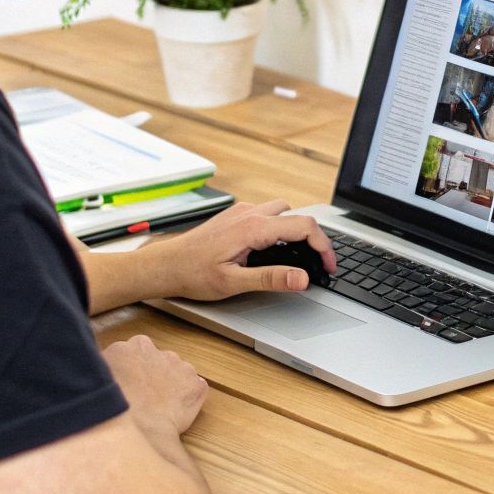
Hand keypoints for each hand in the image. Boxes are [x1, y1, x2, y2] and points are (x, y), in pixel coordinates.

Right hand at [101, 334, 207, 437]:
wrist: (138, 429)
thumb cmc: (115, 408)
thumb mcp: (98, 378)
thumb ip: (107, 365)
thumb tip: (105, 367)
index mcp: (134, 346)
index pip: (135, 351)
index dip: (133, 369)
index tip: (130, 383)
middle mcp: (159, 351)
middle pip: (157, 360)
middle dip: (153, 375)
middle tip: (144, 396)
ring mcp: (181, 366)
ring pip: (177, 372)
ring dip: (171, 385)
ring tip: (159, 407)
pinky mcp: (196, 384)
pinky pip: (195, 388)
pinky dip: (188, 398)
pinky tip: (175, 411)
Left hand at [141, 198, 335, 300]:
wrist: (164, 265)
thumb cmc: (192, 274)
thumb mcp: (234, 283)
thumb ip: (271, 279)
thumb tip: (302, 279)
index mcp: (253, 228)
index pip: (304, 227)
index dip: (324, 246)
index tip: (329, 265)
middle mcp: (249, 213)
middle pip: (297, 215)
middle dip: (313, 237)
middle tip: (318, 261)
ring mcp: (241, 212)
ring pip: (282, 211)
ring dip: (295, 229)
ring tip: (299, 256)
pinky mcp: (234, 215)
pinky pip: (267, 213)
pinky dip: (278, 227)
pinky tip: (272, 249)